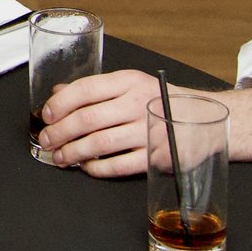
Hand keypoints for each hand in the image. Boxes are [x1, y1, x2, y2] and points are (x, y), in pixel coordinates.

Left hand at [35, 71, 251, 176]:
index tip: (46, 114)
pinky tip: (87, 167)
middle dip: (60, 132)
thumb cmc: (161, 100)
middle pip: (89, 119)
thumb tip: (58, 93)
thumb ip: (96, 89)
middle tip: (47, 141)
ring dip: (74, 152)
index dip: (60, 103)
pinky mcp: (157, 156)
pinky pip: (120, 165)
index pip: (86, 89)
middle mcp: (138, 104)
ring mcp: (148, 131)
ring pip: (100, 144)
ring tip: (60, 157)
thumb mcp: (131, 84)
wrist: (205, 118)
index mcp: (129, 82)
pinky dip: (99, 168)